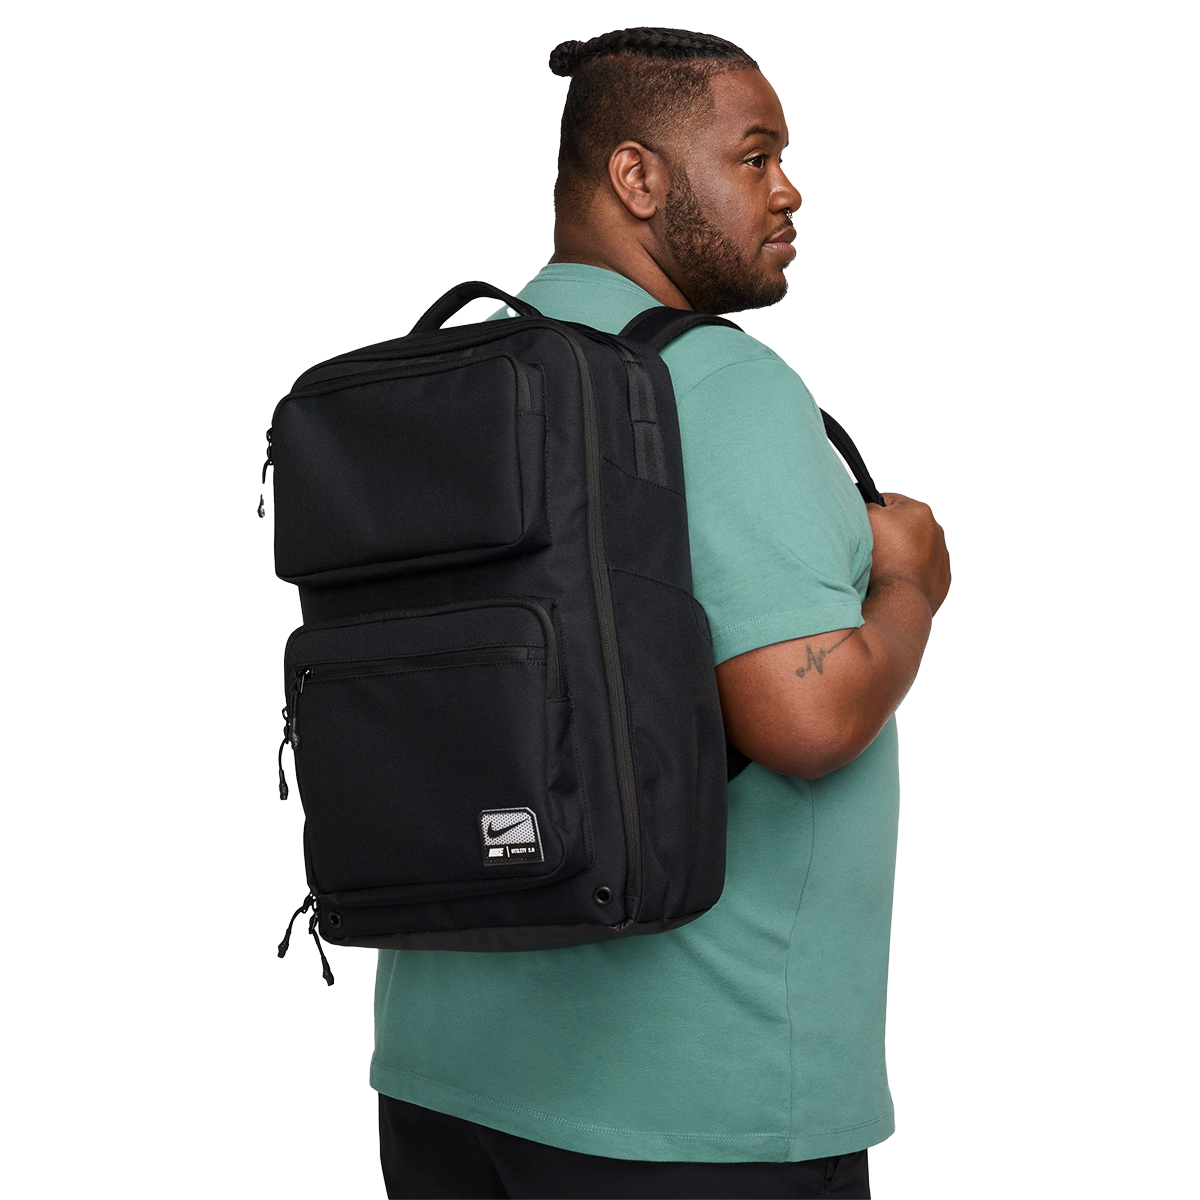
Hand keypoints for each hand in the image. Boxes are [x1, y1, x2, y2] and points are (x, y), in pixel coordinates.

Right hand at [867, 492, 950, 614]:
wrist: (901, 600)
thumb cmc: (885, 560)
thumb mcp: (868, 519)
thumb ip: (868, 503)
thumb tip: (869, 503)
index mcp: (919, 511)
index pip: (889, 501)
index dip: (873, 514)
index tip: (865, 529)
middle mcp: (936, 530)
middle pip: (903, 526)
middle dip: (889, 534)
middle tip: (873, 549)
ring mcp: (941, 555)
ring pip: (914, 548)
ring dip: (900, 553)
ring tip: (885, 566)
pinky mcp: (942, 578)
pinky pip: (922, 569)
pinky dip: (911, 571)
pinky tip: (897, 578)